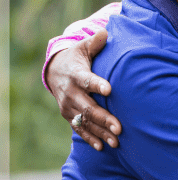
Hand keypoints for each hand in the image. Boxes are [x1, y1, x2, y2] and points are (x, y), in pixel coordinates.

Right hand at [46, 29, 120, 149]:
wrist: (56, 71)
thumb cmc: (78, 57)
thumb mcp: (84, 47)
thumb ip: (96, 41)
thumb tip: (106, 32)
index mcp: (76, 74)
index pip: (87, 80)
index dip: (97, 84)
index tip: (109, 90)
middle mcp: (71, 93)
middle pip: (87, 107)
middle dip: (103, 118)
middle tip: (119, 128)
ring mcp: (68, 106)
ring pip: (84, 122)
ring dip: (100, 132)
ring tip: (116, 141)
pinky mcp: (68, 115)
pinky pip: (79, 129)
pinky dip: (89, 138)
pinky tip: (101, 147)